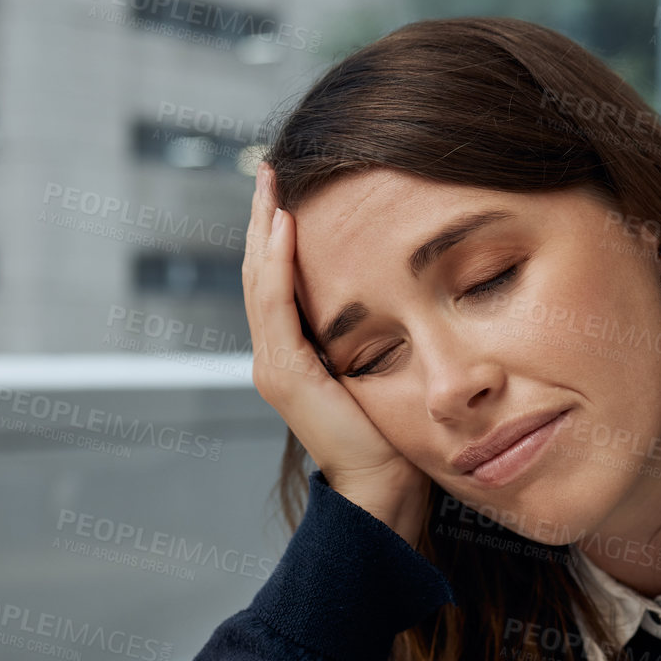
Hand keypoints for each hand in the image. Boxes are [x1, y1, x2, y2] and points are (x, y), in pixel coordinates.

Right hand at [243, 163, 430, 541]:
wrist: (383, 491)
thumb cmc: (395, 442)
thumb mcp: (384, 374)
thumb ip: (375, 340)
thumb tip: (400, 297)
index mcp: (295, 356)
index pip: (280, 283)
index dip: (280, 236)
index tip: (290, 191)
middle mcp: (276, 358)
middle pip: (261, 273)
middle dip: (266, 219)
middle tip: (271, 170)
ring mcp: (275, 365)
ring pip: (261, 281)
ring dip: (266, 228)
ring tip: (272, 183)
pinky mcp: (286, 373)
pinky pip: (277, 304)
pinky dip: (278, 263)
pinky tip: (286, 226)